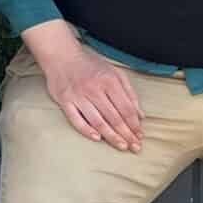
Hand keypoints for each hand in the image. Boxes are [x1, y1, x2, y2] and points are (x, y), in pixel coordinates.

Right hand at [33, 37, 145, 153]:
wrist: (61, 55)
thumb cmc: (90, 65)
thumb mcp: (114, 72)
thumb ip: (129, 92)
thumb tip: (141, 115)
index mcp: (109, 81)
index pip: (126, 108)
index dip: (134, 124)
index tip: (140, 136)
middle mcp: (94, 88)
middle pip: (114, 117)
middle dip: (127, 134)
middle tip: (135, 147)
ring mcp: (78, 96)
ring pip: (97, 121)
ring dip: (111, 136)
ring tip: (122, 146)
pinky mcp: (65, 101)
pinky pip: (76, 119)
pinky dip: (87, 130)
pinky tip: (97, 138)